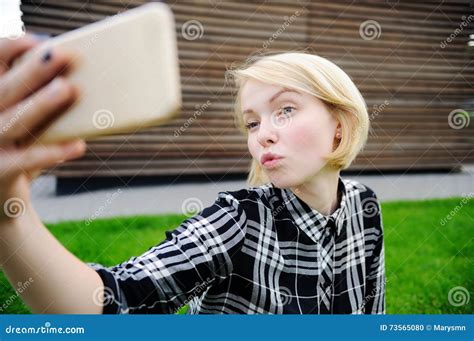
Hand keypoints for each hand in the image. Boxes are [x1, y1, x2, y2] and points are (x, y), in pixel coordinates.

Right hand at [0, 34, 85, 222]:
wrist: (0, 202)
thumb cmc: (19, 153)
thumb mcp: (25, 125)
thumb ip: (39, 104)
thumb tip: (80, 81)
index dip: (10, 49)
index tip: (40, 41)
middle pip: (4, 90)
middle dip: (31, 70)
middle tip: (60, 54)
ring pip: (13, 121)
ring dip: (40, 104)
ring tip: (66, 88)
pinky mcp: (0, 171)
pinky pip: (28, 160)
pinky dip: (54, 152)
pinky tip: (79, 146)